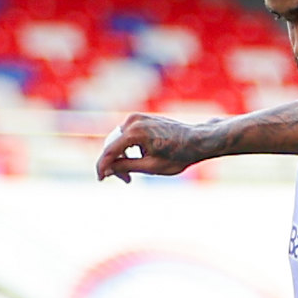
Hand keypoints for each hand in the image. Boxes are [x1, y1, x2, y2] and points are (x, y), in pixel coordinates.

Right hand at [96, 112, 211, 181]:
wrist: (197, 140)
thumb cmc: (178, 155)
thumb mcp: (151, 167)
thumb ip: (126, 167)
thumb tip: (106, 170)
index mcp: (134, 132)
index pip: (109, 151)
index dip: (102, 167)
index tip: (101, 179)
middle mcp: (133, 121)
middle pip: (112, 146)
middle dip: (114, 164)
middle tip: (127, 180)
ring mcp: (137, 117)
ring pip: (118, 141)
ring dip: (121, 157)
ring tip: (133, 173)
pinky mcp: (141, 118)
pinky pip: (126, 135)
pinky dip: (128, 149)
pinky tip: (140, 158)